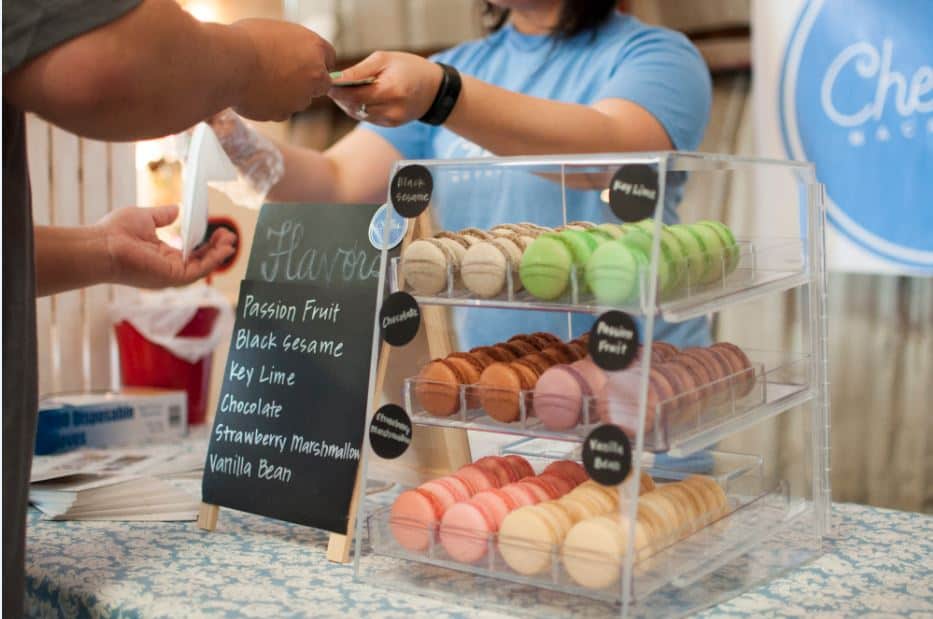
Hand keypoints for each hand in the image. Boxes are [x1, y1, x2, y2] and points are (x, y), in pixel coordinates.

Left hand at [96, 206, 235, 288]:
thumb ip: (162, 216)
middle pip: (201, 260)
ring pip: (203, 267)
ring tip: (230, 240)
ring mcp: (171, 275)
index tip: (217, 230)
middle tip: (229, 235)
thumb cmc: (115, 232)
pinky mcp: (172, 277)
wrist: (101, 245)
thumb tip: (177, 209)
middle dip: (217, 249)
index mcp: (162, 256)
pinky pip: (199, 270)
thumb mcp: (145, 217)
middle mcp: (168, 268)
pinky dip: (213, 260)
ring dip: (219, 254)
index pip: (190, 252)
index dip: (206, 242)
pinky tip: (223, 248)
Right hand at [230, 19, 336, 120]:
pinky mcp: (284, 113)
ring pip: (299, 99)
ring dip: (286, 94)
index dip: (314, 61)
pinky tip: (253, 93)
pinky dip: (270, 105)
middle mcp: (315, 74)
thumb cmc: (244, 41)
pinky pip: (280, 110)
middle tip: (282, 75)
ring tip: (260, 81)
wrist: (227, 64)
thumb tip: (290, 54)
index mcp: (315, 47)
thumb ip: (291, 47)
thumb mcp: (274, 33)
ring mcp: (301, 97)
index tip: (302, 63)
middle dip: (305, 81)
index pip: (328, 58)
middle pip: (319, 83)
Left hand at [329, 52, 442, 126]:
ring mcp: (392, 120)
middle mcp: (393, 109)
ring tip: (342, 91)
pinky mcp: (391, 124)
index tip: (328, 82)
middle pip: (355, 107)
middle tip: (331, 86)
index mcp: (392, 90)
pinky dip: (359, 108)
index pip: (356, 95)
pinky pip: (368, 118)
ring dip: (348, 104)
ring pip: (359, 114)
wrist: (434, 89)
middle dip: (340, 97)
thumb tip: (336, 78)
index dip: (338, 91)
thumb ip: (360, 70)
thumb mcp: (385, 59)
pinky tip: (357, 98)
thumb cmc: (408, 67)